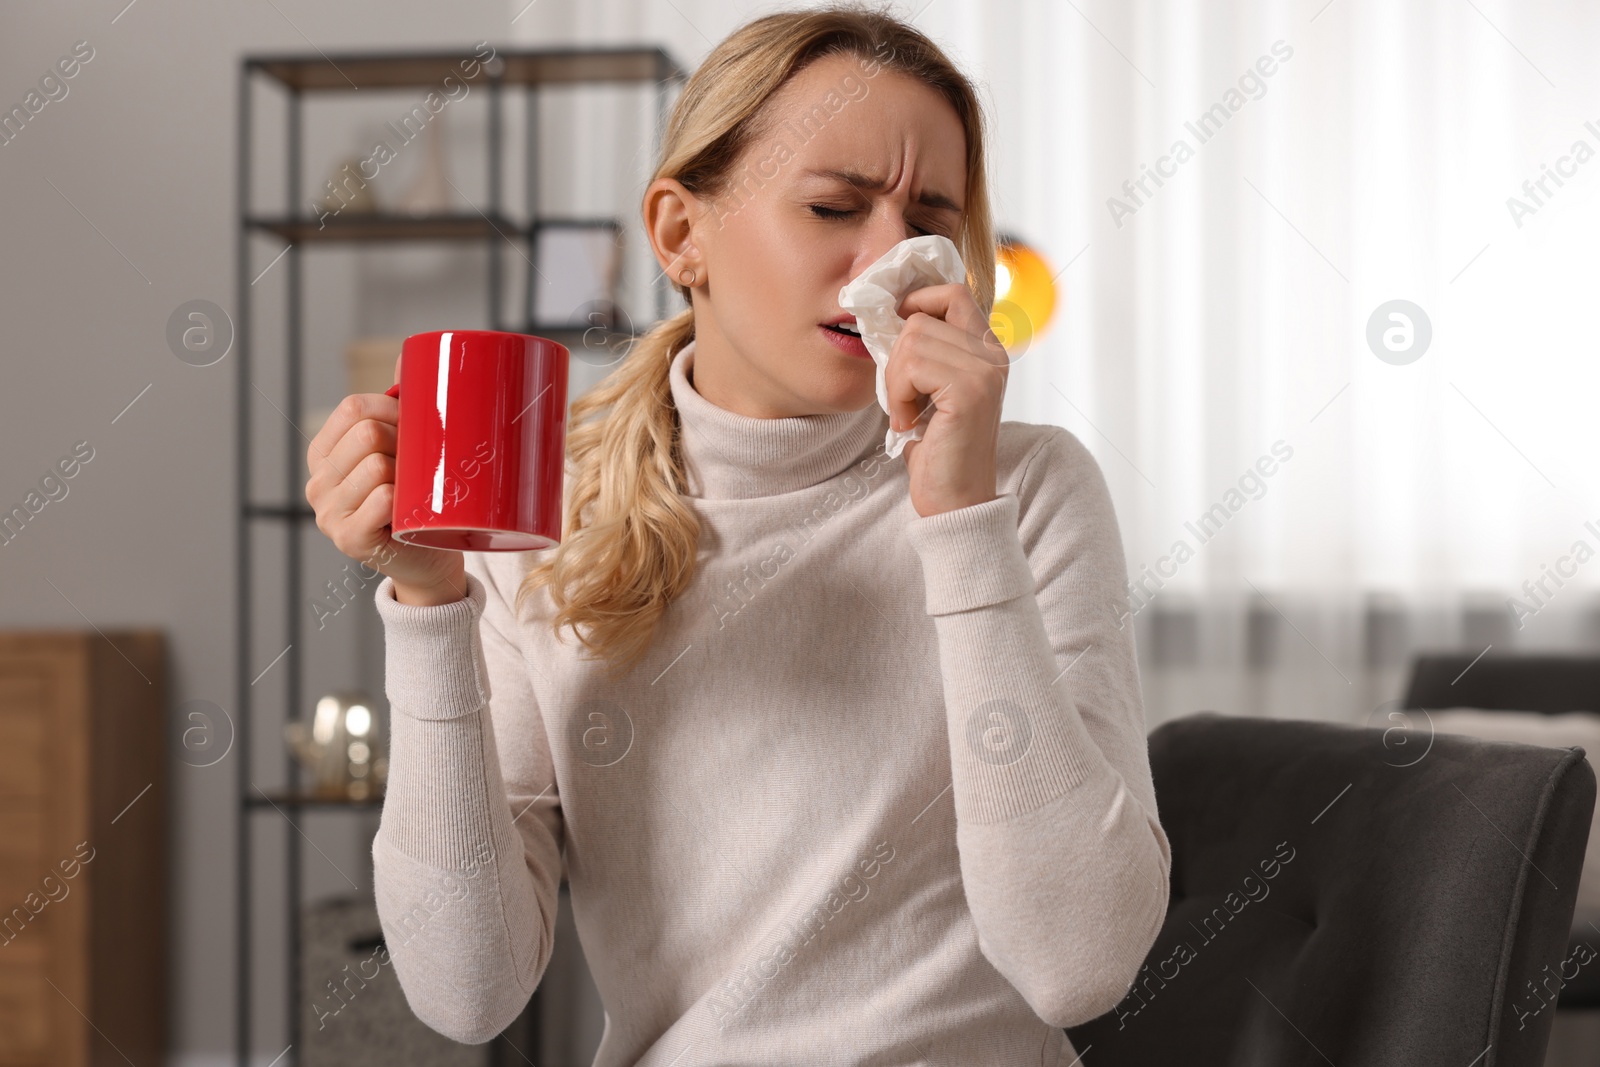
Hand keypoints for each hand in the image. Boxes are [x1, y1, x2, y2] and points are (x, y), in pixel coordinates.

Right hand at [305, 390, 466, 604]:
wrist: (429, 560)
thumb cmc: (418, 500)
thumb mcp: (405, 451)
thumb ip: (401, 407)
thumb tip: (411, 355)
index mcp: (325, 453)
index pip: (352, 408)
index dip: (393, 409)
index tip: (417, 427)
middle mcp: (317, 482)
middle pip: (366, 434)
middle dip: (405, 442)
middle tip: (423, 465)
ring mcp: (328, 513)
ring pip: (377, 465)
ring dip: (409, 474)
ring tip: (417, 491)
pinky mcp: (349, 540)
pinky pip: (383, 500)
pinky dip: (405, 501)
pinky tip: (410, 511)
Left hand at [883, 282, 1009, 516]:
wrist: (955, 501)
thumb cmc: (939, 449)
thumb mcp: (933, 390)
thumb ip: (927, 352)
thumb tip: (892, 316)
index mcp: (988, 351)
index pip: (953, 293)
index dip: (918, 302)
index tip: (897, 333)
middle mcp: (993, 356)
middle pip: (922, 317)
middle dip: (897, 357)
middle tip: (902, 398)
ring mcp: (985, 372)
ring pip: (912, 340)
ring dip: (895, 381)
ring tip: (907, 414)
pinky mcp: (969, 392)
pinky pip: (912, 367)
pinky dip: (898, 396)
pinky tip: (909, 423)